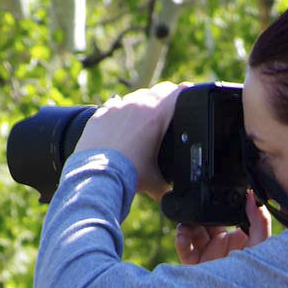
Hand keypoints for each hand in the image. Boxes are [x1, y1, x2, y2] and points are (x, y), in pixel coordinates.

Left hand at [74, 81, 188, 198]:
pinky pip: (115, 105)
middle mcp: (137, 105)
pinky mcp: (100, 113)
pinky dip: (121, 112)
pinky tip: (121, 124)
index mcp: (157, 115)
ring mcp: (117, 107)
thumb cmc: (128, 176)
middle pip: (159, 91)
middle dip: (166, 98)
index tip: (190, 94)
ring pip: (137, 96)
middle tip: (170, 109)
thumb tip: (173, 196)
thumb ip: (168, 186)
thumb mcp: (155, 182)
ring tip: (144, 120)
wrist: (97, 176)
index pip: (179, 92)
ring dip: (143, 104)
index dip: (187, 92)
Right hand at [174, 190, 271, 263]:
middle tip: (197, 208)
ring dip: (188, 224)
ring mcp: (209, 253)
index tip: (214, 195)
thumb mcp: (262, 243)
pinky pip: (185, 249)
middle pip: (206, 221)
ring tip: (188, 223)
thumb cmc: (256, 274)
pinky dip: (181, 240)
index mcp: (239, 237)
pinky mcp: (197, 265)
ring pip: (193, 233)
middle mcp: (223, 244)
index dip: (219, 205)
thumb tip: (251, 196)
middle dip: (199, 214)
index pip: (226, 215)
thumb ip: (259, 219)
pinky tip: (183, 235)